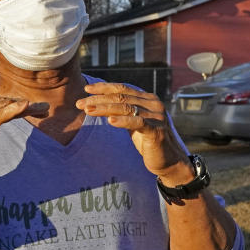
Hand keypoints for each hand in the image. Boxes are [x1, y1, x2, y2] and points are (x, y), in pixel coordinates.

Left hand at [76, 82, 193, 184]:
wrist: (169, 162)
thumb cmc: (149, 142)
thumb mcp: (134, 123)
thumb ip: (123, 111)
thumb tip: (102, 103)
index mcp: (147, 99)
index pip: (122, 88)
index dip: (103, 88)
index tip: (86, 89)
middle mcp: (153, 103)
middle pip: (121, 97)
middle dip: (98, 99)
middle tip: (79, 103)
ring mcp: (156, 116)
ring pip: (125, 107)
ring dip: (104, 108)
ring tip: (88, 110)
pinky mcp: (156, 130)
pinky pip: (137, 122)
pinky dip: (122, 121)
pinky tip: (109, 121)